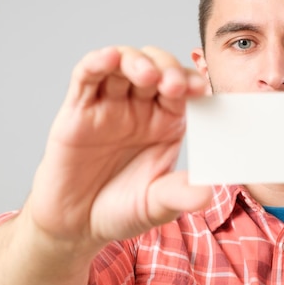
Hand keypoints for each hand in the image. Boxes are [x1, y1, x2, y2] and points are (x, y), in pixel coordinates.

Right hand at [26, 46, 211, 248]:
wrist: (76, 226)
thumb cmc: (120, 210)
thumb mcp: (155, 206)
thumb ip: (179, 195)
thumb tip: (207, 194)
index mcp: (167, 122)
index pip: (184, 90)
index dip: (192, 83)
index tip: (200, 89)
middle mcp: (141, 108)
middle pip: (157, 67)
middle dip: (168, 68)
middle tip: (175, 85)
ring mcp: (110, 105)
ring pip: (123, 64)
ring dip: (137, 61)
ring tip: (148, 74)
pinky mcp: (79, 109)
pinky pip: (87, 77)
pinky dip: (98, 62)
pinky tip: (110, 58)